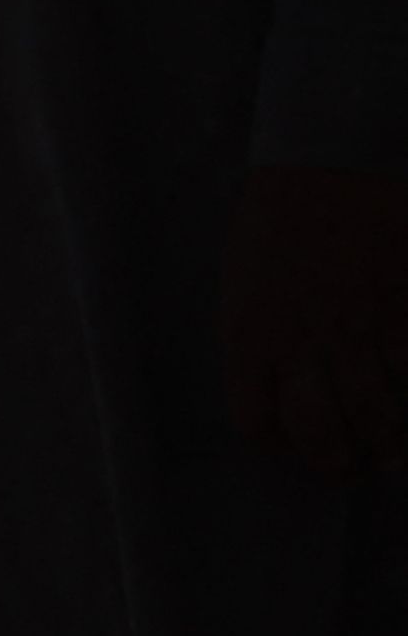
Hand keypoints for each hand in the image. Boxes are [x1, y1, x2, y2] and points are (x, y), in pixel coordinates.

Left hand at [226, 162, 407, 480]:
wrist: (325, 165)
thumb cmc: (277, 222)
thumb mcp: (245, 286)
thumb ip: (260, 340)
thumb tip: (279, 387)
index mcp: (249, 336)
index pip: (256, 418)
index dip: (276, 445)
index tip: (291, 450)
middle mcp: (301, 341)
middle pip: (320, 428)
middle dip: (335, 461)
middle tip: (348, 470)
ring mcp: (358, 327)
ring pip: (376, 409)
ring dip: (384, 443)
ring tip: (387, 457)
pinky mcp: (402, 307)